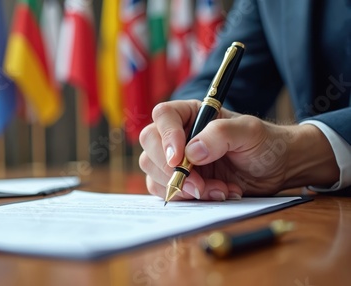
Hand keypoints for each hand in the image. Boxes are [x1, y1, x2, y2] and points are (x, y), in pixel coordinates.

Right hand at [139, 100, 338, 200]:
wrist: (276, 169)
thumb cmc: (264, 143)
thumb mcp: (249, 132)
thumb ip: (221, 135)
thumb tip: (191, 152)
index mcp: (191, 114)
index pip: (163, 116)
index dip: (166, 137)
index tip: (179, 159)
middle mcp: (178, 135)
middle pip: (150, 145)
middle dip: (172, 170)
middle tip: (199, 185)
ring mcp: (176, 160)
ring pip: (154, 171)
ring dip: (183, 188)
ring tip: (218, 189)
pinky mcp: (180, 181)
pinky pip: (166, 191)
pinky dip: (188, 199)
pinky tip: (217, 194)